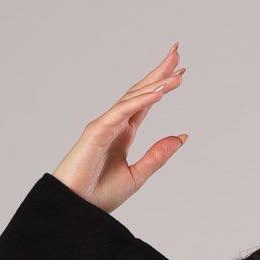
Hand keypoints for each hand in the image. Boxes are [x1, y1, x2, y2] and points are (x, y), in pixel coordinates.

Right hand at [50, 43, 187, 214]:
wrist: (76, 209)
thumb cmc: (99, 195)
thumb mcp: (137, 175)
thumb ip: (158, 155)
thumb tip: (182, 137)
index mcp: (122, 134)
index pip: (145, 103)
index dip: (162, 85)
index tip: (181, 72)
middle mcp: (113, 124)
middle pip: (139, 91)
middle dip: (158, 71)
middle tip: (177, 51)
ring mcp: (103, 125)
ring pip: (133, 98)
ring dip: (155, 83)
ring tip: (177, 73)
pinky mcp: (96, 132)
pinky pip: (122, 112)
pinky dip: (141, 102)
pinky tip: (159, 93)